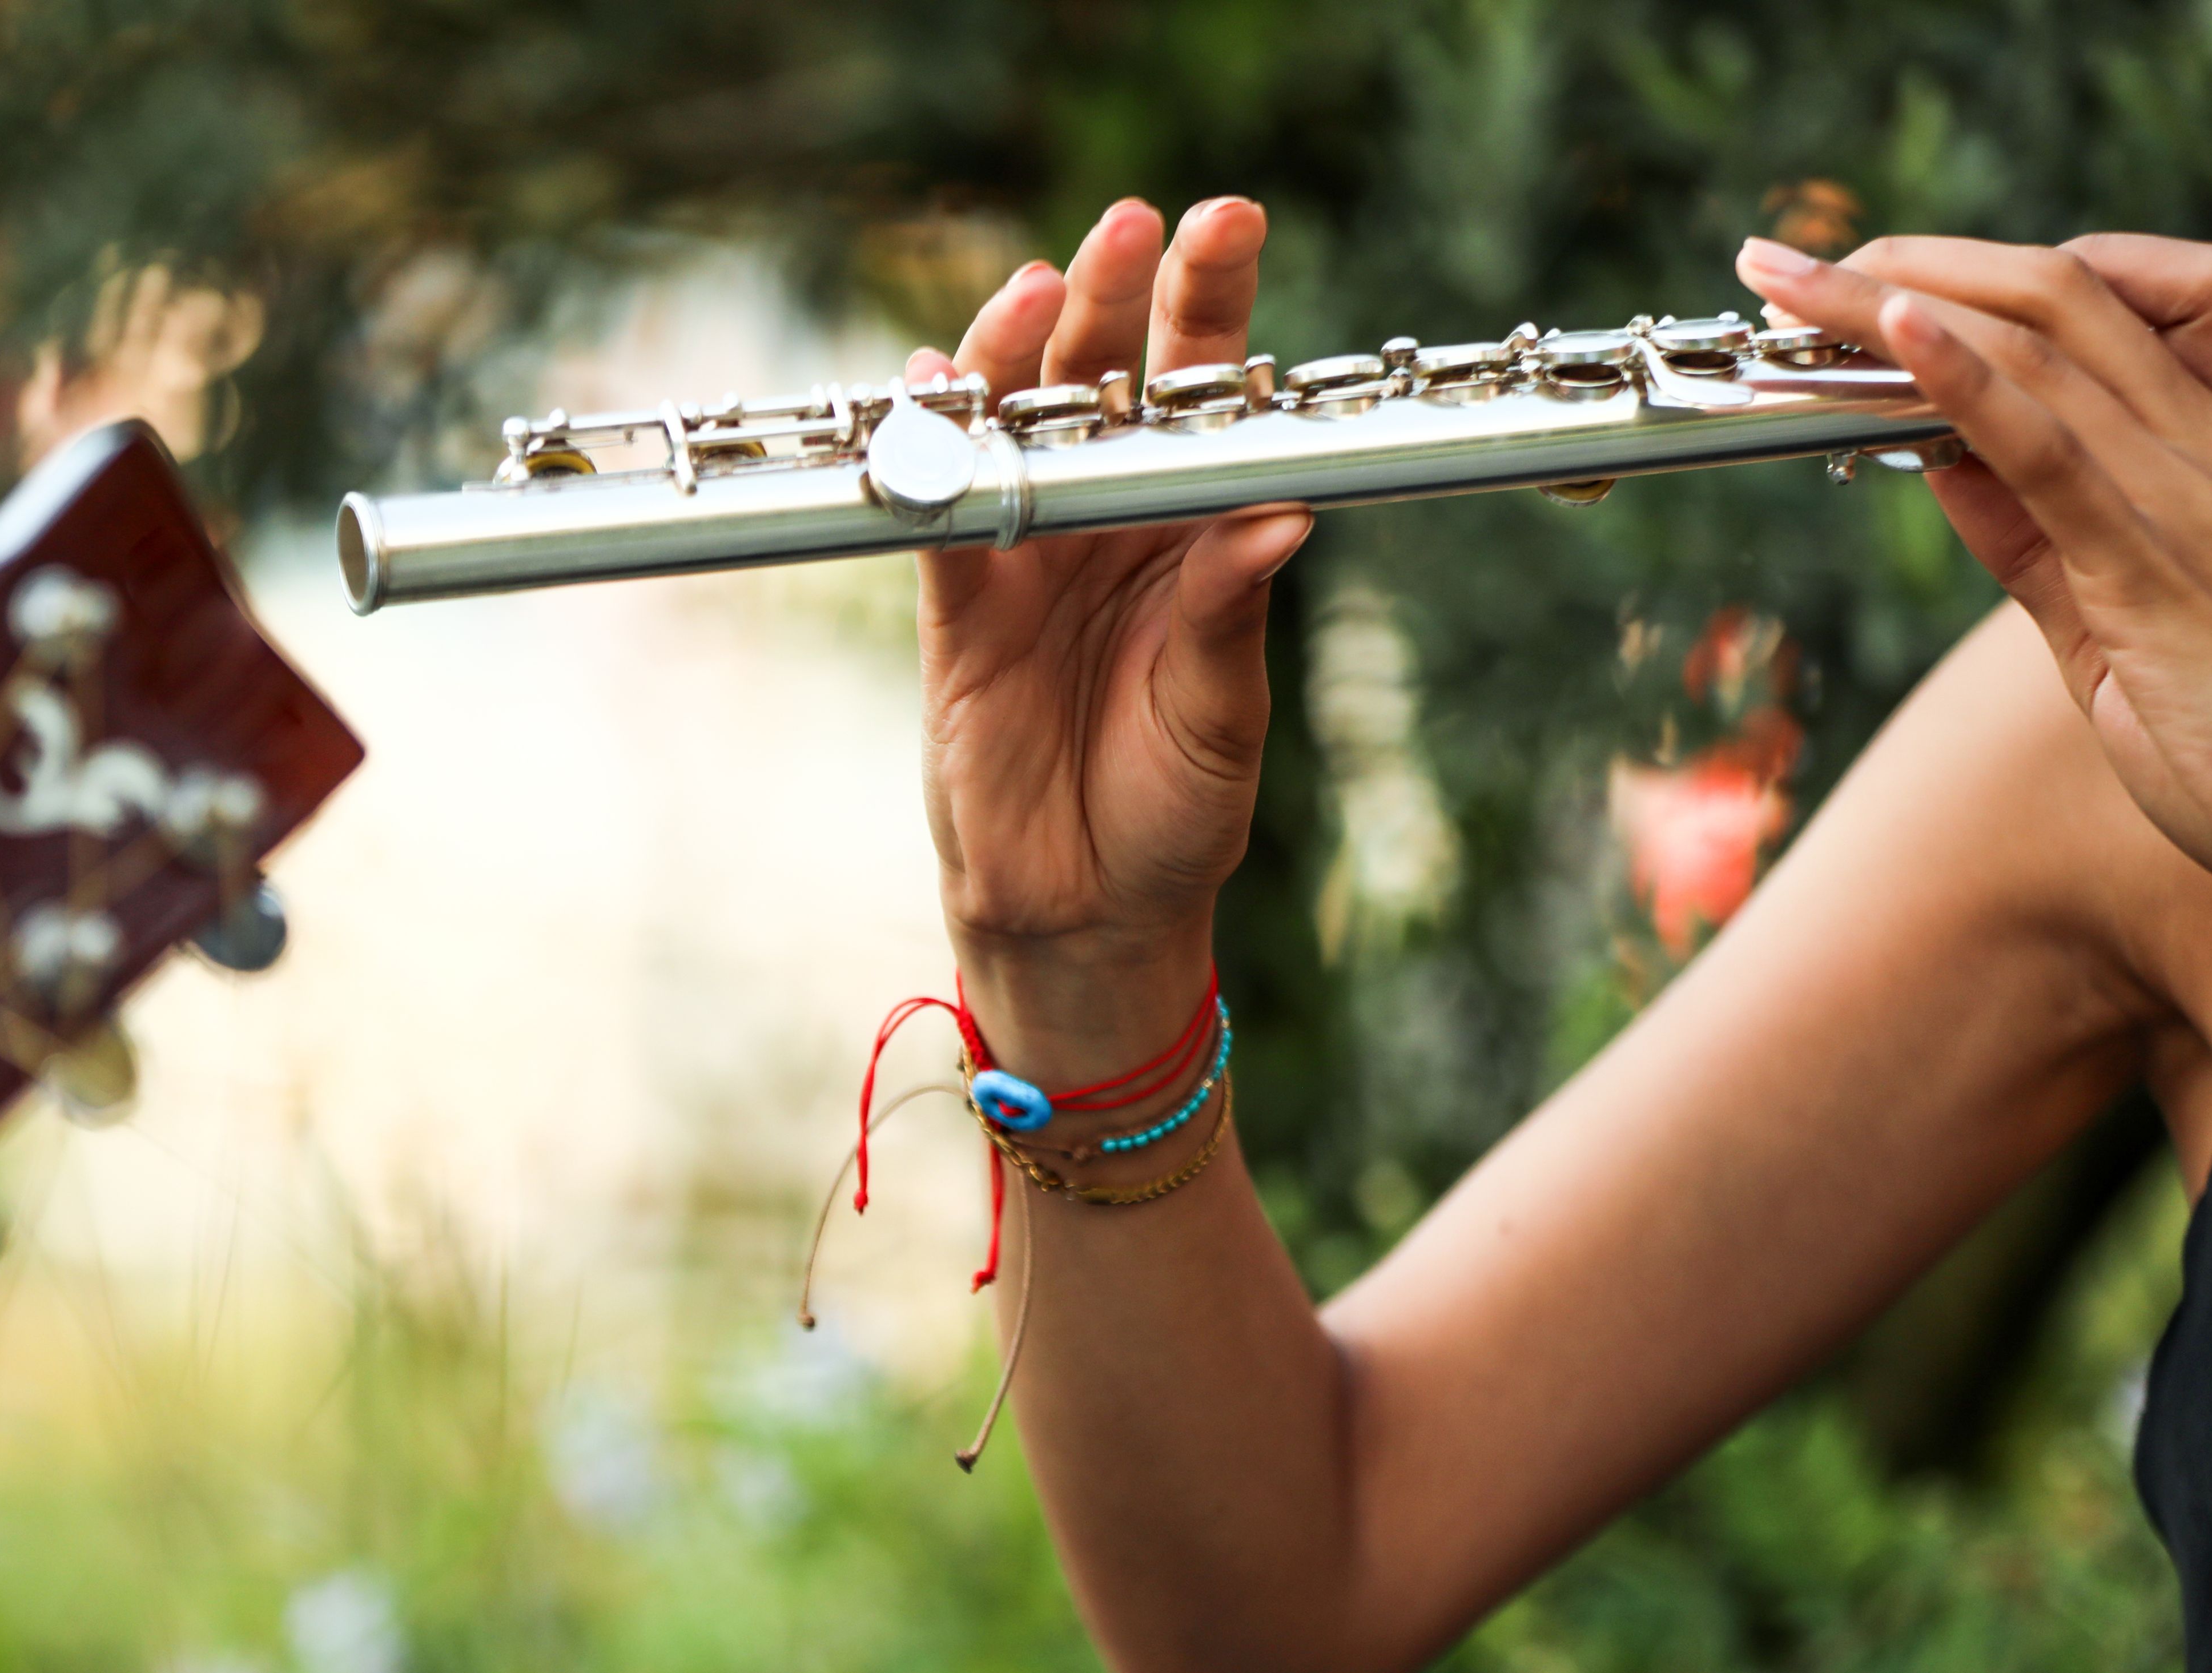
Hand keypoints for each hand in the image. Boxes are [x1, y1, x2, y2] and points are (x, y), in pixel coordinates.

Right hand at [916, 196, 1312, 1071]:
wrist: (1084, 913)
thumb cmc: (1172, 812)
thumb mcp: (1220, 712)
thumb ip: (1229, 612)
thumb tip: (1278, 518)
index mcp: (1188, 528)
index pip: (1200, 393)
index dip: (1208, 304)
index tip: (1227, 219)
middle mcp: (1103, 522)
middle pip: (1102, 381)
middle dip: (1112, 296)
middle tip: (1128, 224)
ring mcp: (1024, 559)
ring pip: (1011, 428)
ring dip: (1017, 354)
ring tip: (1037, 290)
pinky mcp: (956, 613)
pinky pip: (938, 517)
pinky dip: (933, 459)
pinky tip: (936, 392)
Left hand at [1737, 231, 2211, 972]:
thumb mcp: (2103, 617)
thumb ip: (2029, 534)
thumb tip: (1942, 461)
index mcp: (2200, 449)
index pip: (2094, 307)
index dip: (1975, 281)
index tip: (1866, 294)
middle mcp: (2197, 447)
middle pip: (2051, 292)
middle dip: (1907, 263)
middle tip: (1785, 271)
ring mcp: (2182, 495)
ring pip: (2036, 343)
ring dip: (1891, 300)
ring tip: (1785, 278)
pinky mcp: (2151, 564)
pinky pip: (2047, 444)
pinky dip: (1962, 378)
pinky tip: (1892, 328)